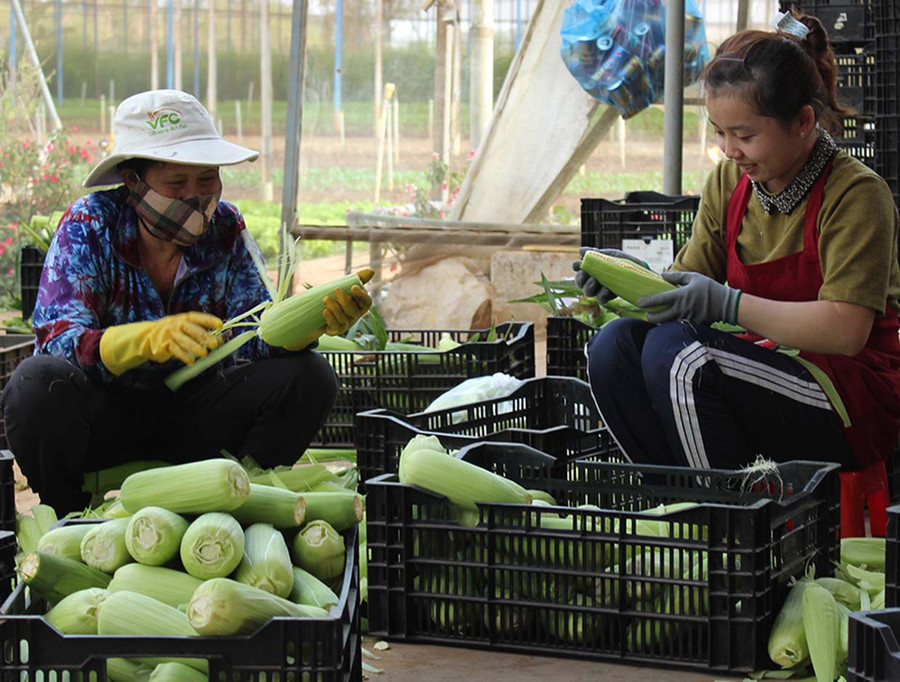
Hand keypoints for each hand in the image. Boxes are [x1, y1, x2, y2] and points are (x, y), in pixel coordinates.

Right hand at [99, 312, 223, 374]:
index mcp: (184, 318)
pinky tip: (191, 361)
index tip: (220, 325)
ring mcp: (170, 334)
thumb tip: (219, 338)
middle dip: (205, 336)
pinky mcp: (164, 344)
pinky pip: (176, 350)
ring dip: (196, 348)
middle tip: (215, 344)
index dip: (209, 320)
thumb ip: (200, 332)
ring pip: (184, 340)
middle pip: (192, 329)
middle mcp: (177, 324)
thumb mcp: (184, 328)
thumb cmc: (172, 333)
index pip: (198, 317)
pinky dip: (184, 356)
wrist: (147, 337)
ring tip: (204, 354)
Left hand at [323, 268, 373, 335]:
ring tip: (325, 299)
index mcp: (361, 305)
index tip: (353, 287)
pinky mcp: (336, 330)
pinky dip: (330, 318)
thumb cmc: (338, 297)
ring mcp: (346, 324)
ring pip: (342, 317)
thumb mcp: (347, 286)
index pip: (366, 301)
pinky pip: (335, 326)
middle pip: (353, 310)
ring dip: (334, 307)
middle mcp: (356, 315)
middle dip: (345, 300)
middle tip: (336, 290)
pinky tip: (325, 311)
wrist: (320, 310)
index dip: (361, 295)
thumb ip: (359, 279)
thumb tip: (372, 271)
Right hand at [572, 247, 648, 301]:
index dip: (576, 266)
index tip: (578, 264)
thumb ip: (596, 254)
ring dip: (589, 287)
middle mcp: (593, 280)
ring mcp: (600, 289)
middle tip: (584, 274)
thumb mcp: (611, 255)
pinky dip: (602, 294)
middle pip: (580, 282)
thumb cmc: (624, 261)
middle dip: (580, 278)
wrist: (641, 270)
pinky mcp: (609, 296)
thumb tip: (581, 250)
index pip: (579, 268)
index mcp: (592, 268)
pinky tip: (607, 289)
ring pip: (588, 292)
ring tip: (595, 281)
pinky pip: (601, 299)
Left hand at [637, 271, 741, 324]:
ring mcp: (686, 318)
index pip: (659, 300)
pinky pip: (677, 326)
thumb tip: (662, 275)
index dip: (647, 301)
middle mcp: (681, 309)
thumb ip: (677, 276)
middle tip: (646, 314)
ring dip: (660, 321)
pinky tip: (668, 321)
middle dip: (650, 316)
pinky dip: (670, 324)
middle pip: (660, 317)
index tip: (639, 302)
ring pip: (667, 323)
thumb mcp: (694, 277)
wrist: (726, 304)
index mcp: (681, 296)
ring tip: (655, 317)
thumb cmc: (709, 288)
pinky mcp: (691, 324)